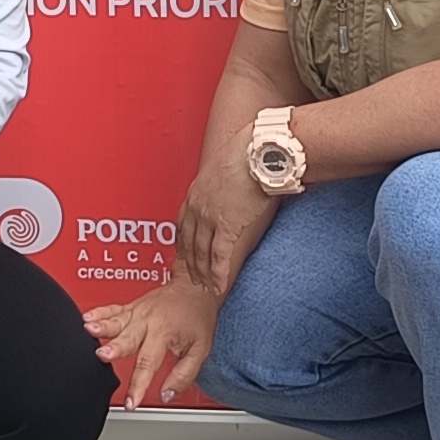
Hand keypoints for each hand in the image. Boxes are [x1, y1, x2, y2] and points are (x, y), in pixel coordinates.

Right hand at [86, 277, 222, 408]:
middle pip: (128, 338)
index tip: (131, 401)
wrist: (196, 288)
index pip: (148, 364)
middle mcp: (148, 321)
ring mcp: (137, 312)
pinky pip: (112, 310)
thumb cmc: (198, 317)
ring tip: (89, 329)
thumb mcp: (201, 350)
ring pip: (116, 321)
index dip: (138, 385)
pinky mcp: (131, 307)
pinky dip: (99, 313)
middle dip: (114, 348)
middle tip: (103, 356)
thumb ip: (183, 375)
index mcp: (165, 333)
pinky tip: (87, 318)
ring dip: (102, 326)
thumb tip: (167, 394)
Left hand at [169, 142, 275, 295]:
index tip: (184, 254)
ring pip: (202, 252)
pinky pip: (220, 256)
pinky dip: (218, 274)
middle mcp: (197, 206)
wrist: (257, 152)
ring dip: (204, 273)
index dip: (183, 243)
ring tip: (207, 286)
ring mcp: (210, 218)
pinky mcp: (227, 226)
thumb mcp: (226, 169)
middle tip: (194, 278)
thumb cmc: (248, 154)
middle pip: (189, 242)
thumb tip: (233, 191)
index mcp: (195, 192)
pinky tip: (219, 285)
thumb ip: (223, 185)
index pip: (183, 224)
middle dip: (191, 263)